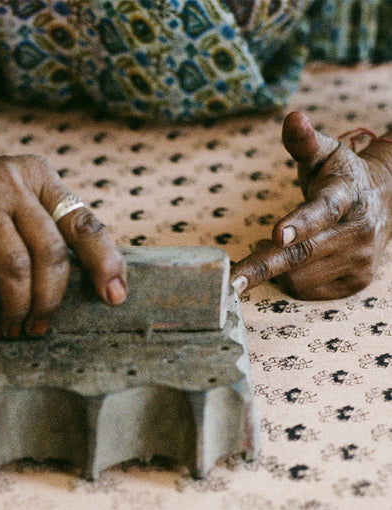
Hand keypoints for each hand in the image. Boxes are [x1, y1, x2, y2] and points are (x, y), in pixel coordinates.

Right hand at [0, 146, 126, 337]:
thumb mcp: (25, 198)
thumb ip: (54, 230)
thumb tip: (104, 289)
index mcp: (41, 178)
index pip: (82, 224)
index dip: (104, 263)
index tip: (114, 298)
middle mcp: (12, 184)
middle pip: (50, 252)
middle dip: (51, 299)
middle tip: (41, 326)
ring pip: (14, 268)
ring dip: (19, 308)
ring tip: (14, 329)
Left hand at [231, 111, 391, 299]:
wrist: (386, 202)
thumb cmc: (340, 177)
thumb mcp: (324, 154)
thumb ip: (303, 141)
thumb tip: (293, 118)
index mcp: (347, 194)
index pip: (322, 209)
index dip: (300, 223)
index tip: (277, 235)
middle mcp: (358, 231)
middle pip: (303, 254)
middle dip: (264, 268)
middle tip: (232, 281)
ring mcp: (359, 261)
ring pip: (299, 277)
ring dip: (276, 267)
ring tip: (279, 244)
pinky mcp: (354, 283)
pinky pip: (306, 290)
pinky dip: (291, 279)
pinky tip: (296, 261)